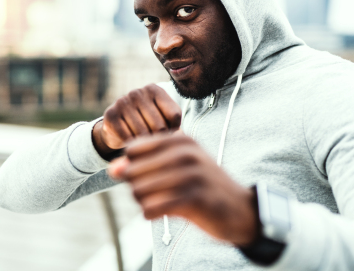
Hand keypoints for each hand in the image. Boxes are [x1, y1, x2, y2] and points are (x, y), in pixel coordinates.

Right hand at [92, 84, 181, 158]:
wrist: (117, 127)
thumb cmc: (147, 122)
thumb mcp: (163, 117)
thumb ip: (174, 124)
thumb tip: (178, 136)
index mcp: (154, 89)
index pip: (174, 116)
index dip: (174, 130)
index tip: (167, 131)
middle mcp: (137, 92)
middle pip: (160, 126)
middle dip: (159, 139)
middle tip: (154, 141)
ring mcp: (122, 102)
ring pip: (144, 134)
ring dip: (145, 144)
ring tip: (143, 142)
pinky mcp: (110, 115)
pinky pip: (128, 138)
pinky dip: (132, 144)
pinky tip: (131, 141)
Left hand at [108, 132, 258, 245]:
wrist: (240, 209)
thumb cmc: (202, 185)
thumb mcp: (177, 166)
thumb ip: (143, 164)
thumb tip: (112, 169)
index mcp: (181, 139)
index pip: (132, 149)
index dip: (132, 166)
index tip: (148, 176)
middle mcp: (186, 153)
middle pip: (132, 170)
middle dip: (135, 186)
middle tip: (152, 194)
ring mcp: (191, 175)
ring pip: (139, 190)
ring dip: (143, 201)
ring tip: (158, 203)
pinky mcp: (194, 200)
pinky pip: (152, 208)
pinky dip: (150, 213)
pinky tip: (160, 213)